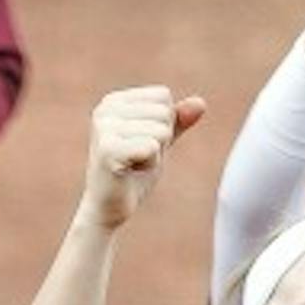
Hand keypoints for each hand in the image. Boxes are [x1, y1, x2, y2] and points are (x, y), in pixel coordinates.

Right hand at [75, 85, 204, 229]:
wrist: (108, 208)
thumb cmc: (132, 174)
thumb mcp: (158, 142)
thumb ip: (177, 121)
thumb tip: (201, 103)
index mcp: (113, 101)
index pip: (162, 96)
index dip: (162, 124)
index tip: (139, 143)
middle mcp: (105, 109)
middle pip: (163, 112)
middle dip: (160, 140)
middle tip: (136, 158)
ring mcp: (104, 128)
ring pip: (161, 131)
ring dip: (155, 154)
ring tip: (132, 165)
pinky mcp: (107, 149)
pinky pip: (152, 147)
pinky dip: (150, 164)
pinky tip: (130, 172)